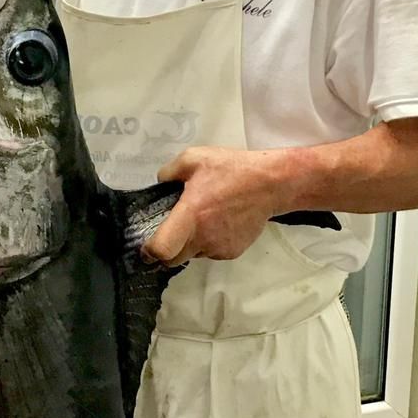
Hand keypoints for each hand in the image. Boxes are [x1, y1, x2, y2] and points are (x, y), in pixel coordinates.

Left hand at [143, 147, 286, 266]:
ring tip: (201, 219)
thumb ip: (169, 172)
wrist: (271, 183)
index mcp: (190, 216)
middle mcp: (202, 238)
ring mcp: (218, 248)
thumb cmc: (231, 169)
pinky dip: (208, 242)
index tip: (146, 245)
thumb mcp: (193, 158)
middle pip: (173, 260)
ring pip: (193, 255)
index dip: (150, 252)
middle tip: (169, 231)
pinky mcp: (233, 252)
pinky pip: (211, 252)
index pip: (162, 250)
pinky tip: (217, 223)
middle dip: (166, 250)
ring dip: (189, 244)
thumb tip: (160, 183)